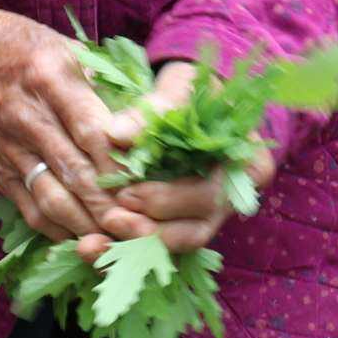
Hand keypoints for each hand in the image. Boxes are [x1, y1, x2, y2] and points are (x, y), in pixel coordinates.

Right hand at [0, 11, 125, 259]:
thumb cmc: (31, 50)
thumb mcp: (71, 49)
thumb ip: (106, 85)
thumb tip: (144, 125)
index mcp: (49, 78)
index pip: (91, 130)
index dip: (120, 163)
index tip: (149, 184)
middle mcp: (25, 116)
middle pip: (75, 171)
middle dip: (110, 205)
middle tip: (144, 228)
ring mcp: (8, 148)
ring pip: (52, 198)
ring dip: (87, 225)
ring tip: (120, 241)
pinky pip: (30, 209)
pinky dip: (60, 230)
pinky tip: (86, 239)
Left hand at [94, 62, 276, 256]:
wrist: (185, 103)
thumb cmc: (189, 92)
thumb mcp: (180, 87)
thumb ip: (157, 106)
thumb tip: (117, 134)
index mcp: (248, 165)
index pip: (213, 193)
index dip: (170, 200)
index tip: (127, 193)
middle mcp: (233, 200)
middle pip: (196, 226)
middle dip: (149, 225)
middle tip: (109, 215)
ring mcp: (208, 218)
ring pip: (176, 245)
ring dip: (133, 246)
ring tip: (93, 241)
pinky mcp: (180, 227)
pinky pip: (156, 251)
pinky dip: (123, 251)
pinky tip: (89, 248)